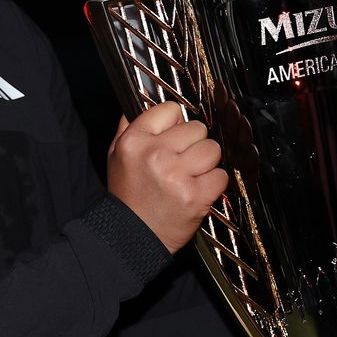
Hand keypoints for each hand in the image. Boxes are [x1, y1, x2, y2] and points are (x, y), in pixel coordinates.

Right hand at [106, 102, 228, 253]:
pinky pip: (221, 175)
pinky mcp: (195, 196)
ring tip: (190, 176)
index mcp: (134, 140)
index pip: (171, 110)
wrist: (131, 235)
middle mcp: (155, 154)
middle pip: (197, 129)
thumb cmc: (127, 194)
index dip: (175, 124)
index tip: (173, 138)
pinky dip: (213, 184)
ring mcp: (176, 175)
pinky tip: (196, 191)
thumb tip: (148, 102)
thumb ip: (130, 126)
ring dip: (206, 163)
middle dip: (193, 144)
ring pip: (212, 150)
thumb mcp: (116, 155)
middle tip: (181, 162)